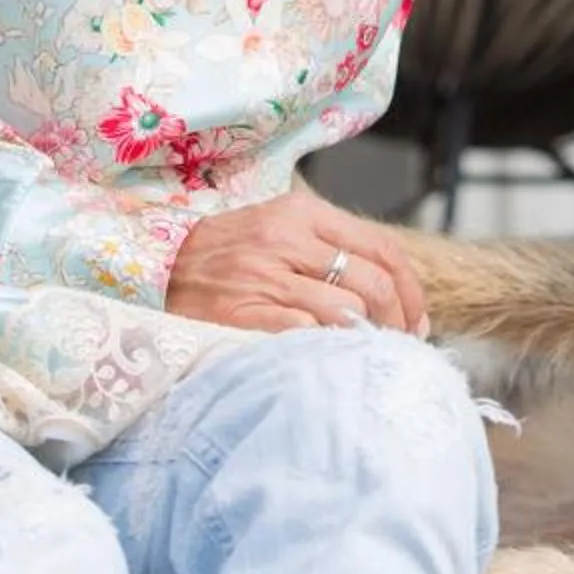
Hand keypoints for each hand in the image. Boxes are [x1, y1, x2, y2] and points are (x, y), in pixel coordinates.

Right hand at [165, 186, 430, 337]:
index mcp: (303, 213)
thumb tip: (393, 295)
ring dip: (365, 340)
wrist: (157, 270)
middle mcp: (287, 239)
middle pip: (373, 283)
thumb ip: (331, 249)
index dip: (410, 291)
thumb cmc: (229, 256)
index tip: (416, 321)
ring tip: (364, 355)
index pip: (383, 249)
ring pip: (347, 312)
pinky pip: (307, 335)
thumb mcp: (280, 230)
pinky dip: (328, 350)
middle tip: (396, 346)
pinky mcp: (244, 312)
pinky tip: (329, 360)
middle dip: (396, 322)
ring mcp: (264, 276)